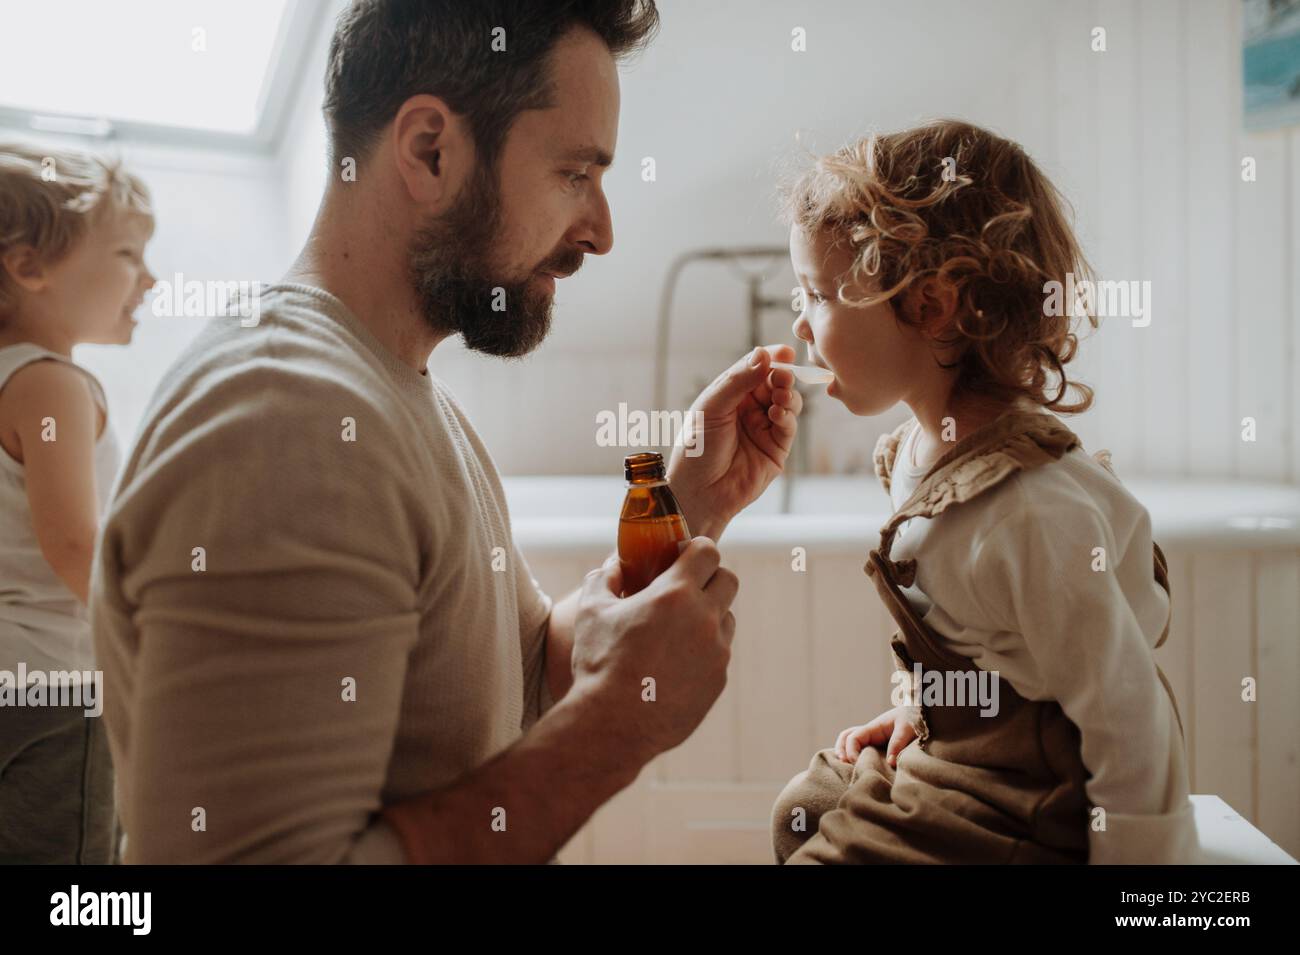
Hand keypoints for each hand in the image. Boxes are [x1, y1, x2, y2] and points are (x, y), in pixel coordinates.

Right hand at [570, 538, 738, 760]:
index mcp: (676, 593)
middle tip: (686, 589)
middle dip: (710, 578)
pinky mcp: (718, 681)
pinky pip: (720, 654)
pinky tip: (676, 663)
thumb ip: (604, 579)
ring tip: (678, 630)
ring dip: (709, 616)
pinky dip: (704, 651)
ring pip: (726, 619)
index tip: (684, 556)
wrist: (613, 725)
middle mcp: (704, 618)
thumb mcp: (591, 612)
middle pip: (728, 580)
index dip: (697, 549)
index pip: (709, 552)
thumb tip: (613, 566)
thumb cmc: (599, 664)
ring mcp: (717, 652)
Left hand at [666, 344, 803, 539]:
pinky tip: (777, 415)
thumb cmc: (696, 449)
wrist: (699, 493)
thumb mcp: (711, 407)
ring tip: (780, 395)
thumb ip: (737, 380)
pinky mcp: (775, 450)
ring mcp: (763, 429)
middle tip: (783, 375)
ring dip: (787, 396)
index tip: (785, 352)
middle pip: (774, 383)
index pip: (754, 369)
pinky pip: (789, 427)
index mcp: (729, 395)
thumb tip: (763, 354)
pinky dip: (787, 417)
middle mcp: (747, 410)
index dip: (770, 359)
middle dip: (782, 377)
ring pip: (787, 403)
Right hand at [834, 706, 917, 766]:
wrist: (923, 713)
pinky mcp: (880, 746)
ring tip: (846, 768)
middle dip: (841, 750)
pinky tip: (860, 769)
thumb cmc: (915, 717)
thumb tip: (890, 762)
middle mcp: (871, 732)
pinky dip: (856, 757)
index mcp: (874, 727)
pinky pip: (863, 750)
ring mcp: (874, 739)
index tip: (856, 763)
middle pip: (846, 737)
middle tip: (843, 764)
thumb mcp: (907, 728)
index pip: (854, 737)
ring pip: (851, 743)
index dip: (851, 750)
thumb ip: (898, 743)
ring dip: (846, 753)